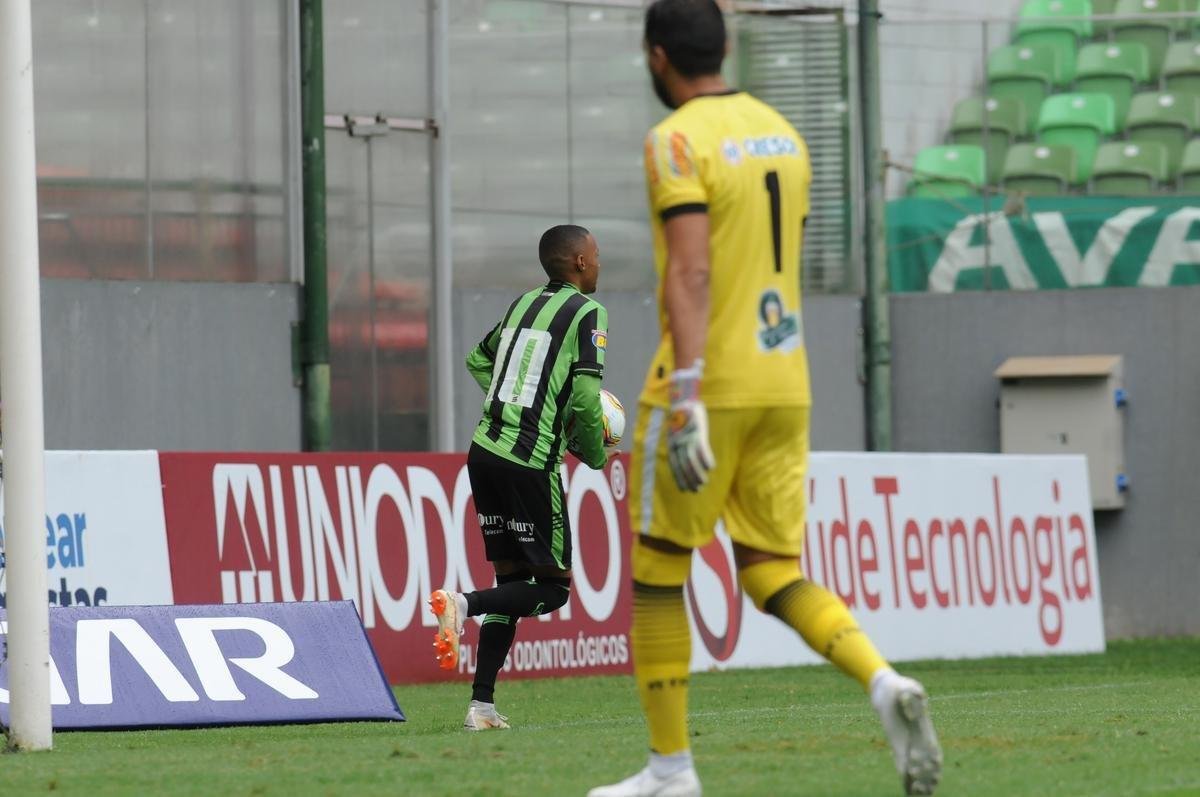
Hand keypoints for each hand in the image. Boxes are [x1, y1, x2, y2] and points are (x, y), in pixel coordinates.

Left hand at [666, 361, 714, 491]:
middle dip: (689, 480)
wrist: (684, 398)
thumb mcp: (677, 433)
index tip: (685, 490)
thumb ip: (680, 446)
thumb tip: (686, 461)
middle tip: (698, 489)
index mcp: (672, 444)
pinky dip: (706, 459)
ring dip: (698, 473)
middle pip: (683, 466)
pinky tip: (712, 467)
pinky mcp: (697, 431)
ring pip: (692, 460)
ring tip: (704, 483)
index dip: (680, 479)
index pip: (674, 466)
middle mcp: (677, 443)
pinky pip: (702, 448)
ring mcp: (687, 437)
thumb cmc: (682, 418)